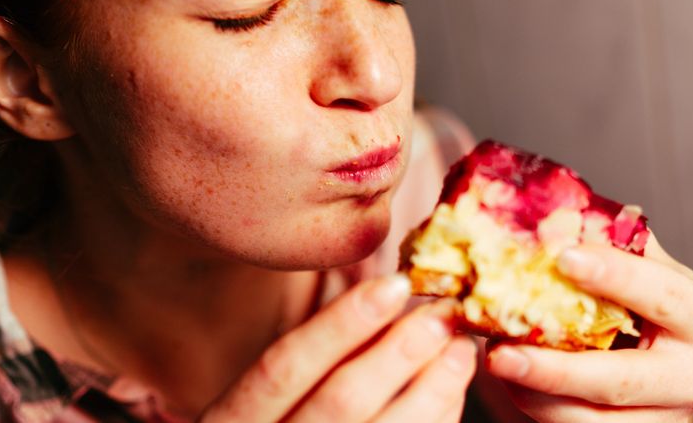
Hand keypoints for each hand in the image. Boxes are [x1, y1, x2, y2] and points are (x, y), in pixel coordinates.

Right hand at [199, 275, 476, 422]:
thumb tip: (384, 300)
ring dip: (432, 391)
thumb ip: (310, 359)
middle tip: (442, 315)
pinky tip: (451, 393)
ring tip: (461, 350)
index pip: (283, 365)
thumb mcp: (261, 399)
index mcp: (231, 420)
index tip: (394, 284)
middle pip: (340, 402)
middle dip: (398, 354)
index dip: (339, 324)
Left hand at [485, 235, 692, 421]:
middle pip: (623, 379)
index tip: (563, 256)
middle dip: (557, 369)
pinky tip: (510, 377)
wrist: (650, 348)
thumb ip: (604, 240)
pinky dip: (536, 403)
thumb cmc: (637, 296)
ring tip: (495, 360)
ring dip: (534, 390)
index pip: (664, 296)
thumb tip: (547, 217)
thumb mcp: (634, 264)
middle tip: (501, 351)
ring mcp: (666, 416)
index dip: (617, 276)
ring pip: (594, 418)